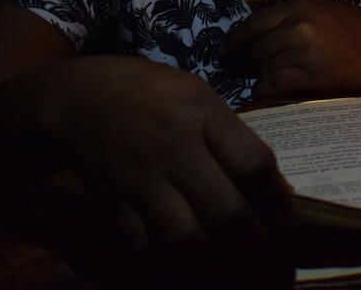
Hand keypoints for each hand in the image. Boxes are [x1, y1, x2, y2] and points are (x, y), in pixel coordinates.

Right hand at [40, 56, 291, 256]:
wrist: (78, 97)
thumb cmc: (149, 91)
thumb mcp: (197, 94)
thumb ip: (230, 135)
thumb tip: (268, 184)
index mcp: (202, 115)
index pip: (254, 163)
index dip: (277, 198)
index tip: (282, 215)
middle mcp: (175, 150)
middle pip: (227, 212)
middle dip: (255, 245)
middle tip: (268, 259)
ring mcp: (141, 181)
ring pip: (186, 242)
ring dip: (214, 264)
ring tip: (228, 268)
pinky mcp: (112, 205)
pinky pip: (145, 249)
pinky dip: (167, 264)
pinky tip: (184, 262)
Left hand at [222, 0, 360, 99]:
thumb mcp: (325, 12)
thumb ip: (293, 21)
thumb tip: (261, 39)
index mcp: (300, 6)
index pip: (253, 24)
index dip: (234, 41)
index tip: (225, 53)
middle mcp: (296, 26)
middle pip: (254, 48)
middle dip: (245, 62)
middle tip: (240, 74)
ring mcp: (303, 52)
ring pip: (262, 68)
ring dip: (260, 78)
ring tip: (265, 86)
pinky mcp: (310, 77)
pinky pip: (273, 86)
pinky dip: (267, 93)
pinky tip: (272, 96)